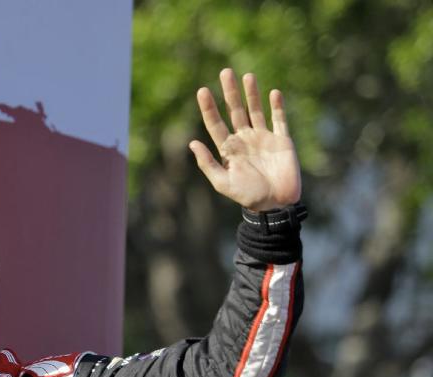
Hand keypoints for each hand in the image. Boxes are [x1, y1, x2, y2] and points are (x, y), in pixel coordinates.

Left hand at [189, 68, 300, 211]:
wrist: (275, 205)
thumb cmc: (247, 196)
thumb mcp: (222, 182)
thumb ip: (208, 163)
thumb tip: (192, 143)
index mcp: (229, 148)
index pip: (216, 123)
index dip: (209, 108)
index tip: (202, 90)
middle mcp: (245, 139)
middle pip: (235, 110)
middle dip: (230, 92)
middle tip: (225, 72)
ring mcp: (264, 138)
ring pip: (256, 110)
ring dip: (252, 94)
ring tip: (247, 76)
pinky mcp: (282, 141)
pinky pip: (280, 120)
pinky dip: (277, 107)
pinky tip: (273, 93)